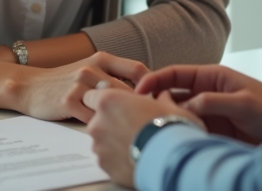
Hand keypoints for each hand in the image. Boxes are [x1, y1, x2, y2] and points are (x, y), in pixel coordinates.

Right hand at [15, 52, 148, 123]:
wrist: (31, 86)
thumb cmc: (65, 80)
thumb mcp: (90, 68)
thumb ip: (113, 74)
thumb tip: (145, 90)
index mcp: (101, 58)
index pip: (137, 69)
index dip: (151, 86)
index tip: (157, 101)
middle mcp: (92, 69)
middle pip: (128, 90)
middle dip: (139, 107)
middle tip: (147, 120)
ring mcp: (80, 85)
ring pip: (112, 105)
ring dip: (121, 118)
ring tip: (128, 128)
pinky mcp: (69, 102)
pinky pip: (93, 118)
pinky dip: (101, 126)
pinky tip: (105, 131)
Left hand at [83, 87, 201, 188]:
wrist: (170, 158)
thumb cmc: (168, 126)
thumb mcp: (168, 105)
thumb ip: (159, 98)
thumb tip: (163, 96)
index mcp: (108, 101)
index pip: (91, 96)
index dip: (103, 101)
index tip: (116, 105)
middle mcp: (98, 123)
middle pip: (97, 120)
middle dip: (110, 122)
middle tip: (131, 126)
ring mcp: (99, 147)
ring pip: (101, 141)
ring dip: (113, 141)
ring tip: (135, 144)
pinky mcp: (105, 166)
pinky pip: (107, 159)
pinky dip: (117, 158)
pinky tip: (134, 157)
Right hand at [135, 64, 261, 144]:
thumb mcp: (243, 103)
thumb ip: (213, 102)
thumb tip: (185, 106)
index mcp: (213, 77)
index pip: (176, 74)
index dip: (155, 80)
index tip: (138, 90)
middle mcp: (208, 93)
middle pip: (173, 95)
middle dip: (157, 103)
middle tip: (145, 117)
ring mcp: (210, 113)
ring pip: (180, 115)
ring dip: (170, 122)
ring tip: (158, 132)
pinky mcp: (213, 131)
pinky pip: (191, 131)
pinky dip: (182, 135)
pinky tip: (176, 142)